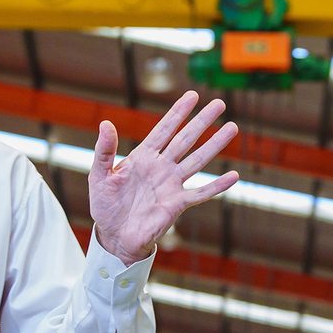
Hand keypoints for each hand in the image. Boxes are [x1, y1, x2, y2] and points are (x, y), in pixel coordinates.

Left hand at [90, 91, 240, 264]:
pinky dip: (217, 186)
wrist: (114, 236)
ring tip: (232, 128)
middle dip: (202, 121)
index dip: (178, 113)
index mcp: (143, 157)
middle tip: (220, 104)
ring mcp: (172, 184)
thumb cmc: (105, 206)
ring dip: (215, 145)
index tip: (192, 95)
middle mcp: (161, 167)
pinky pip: (201, 193)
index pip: (164, 129)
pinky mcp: (178, 204)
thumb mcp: (99, 176)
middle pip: (186, 139)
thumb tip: (105, 123)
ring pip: (198, 160)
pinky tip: (234, 176)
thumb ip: (104, 151)